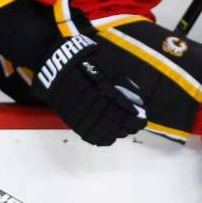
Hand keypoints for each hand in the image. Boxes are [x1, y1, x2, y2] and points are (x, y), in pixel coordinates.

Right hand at [31, 34, 146, 146]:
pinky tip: (110, 139)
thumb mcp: (109, 67)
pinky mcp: (74, 121)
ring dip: (118, 133)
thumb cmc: (86, 62)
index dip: (137, 119)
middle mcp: (96, 106)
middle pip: (118, 124)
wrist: (58, 66)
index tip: (143, 119)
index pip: (127, 113)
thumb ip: (124, 83)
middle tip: (137, 126)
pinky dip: (102, 140)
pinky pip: (91, 136)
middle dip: (130, 127)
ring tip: (124, 131)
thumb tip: (138, 98)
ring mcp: (83, 115)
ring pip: (106, 132)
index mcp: (106, 92)